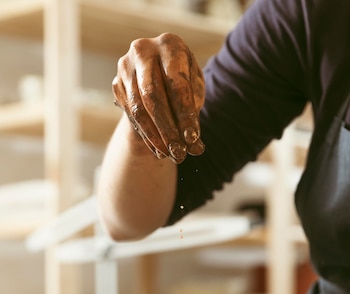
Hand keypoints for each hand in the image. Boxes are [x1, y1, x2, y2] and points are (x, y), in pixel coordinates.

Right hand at [112, 33, 204, 162]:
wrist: (159, 73)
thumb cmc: (183, 81)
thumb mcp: (195, 89)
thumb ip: (194, 110)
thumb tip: (194, 144)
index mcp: (169, 44)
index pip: (176, 82)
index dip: (184, 113)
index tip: (193, 138)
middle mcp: (142, 51)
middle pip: (153, 96)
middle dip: (168, 129)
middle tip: (180, 153)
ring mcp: (125, 67)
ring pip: (138, 109)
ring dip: (156, 137)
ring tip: (171, 155)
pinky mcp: (117, 85)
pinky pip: (131, 116)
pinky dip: (147, 136)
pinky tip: (159, 150)